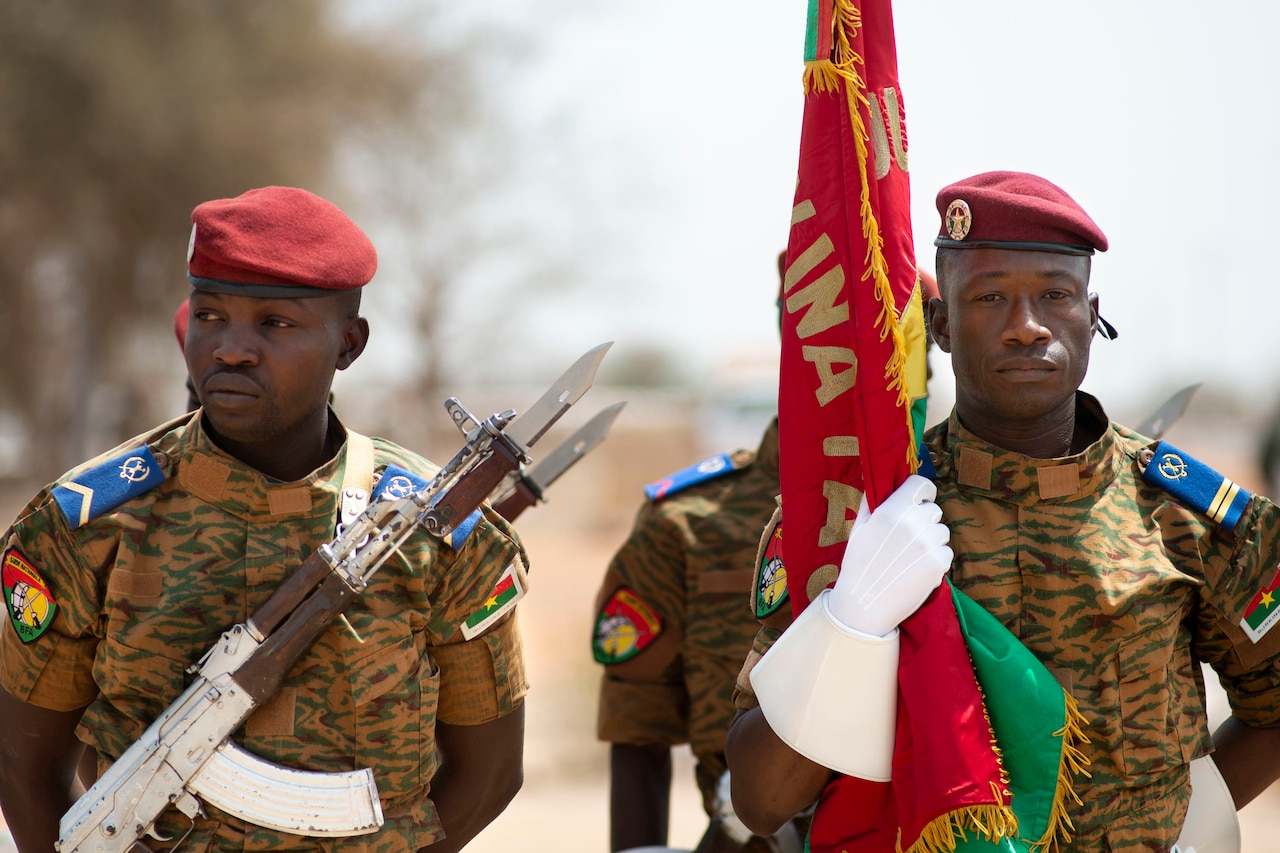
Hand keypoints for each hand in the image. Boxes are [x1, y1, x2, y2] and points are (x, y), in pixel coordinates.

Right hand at [826, 474, 951, 636]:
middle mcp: (912, 523)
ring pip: (943, 531)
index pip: (922, 484)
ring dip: (932, 540)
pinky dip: (936, 560)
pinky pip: (947, 553)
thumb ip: (872, 502)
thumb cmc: (858, 566)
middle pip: (934, 509)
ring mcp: (928, 544)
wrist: (863, 605)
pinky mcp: (938, 564)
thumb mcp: (859, 528)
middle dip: (925, 520)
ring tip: (912, 556)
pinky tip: (917, 569)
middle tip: (909, 537)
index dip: (922, 493)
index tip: (918, 502)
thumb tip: (882, 482)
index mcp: (891, 511)